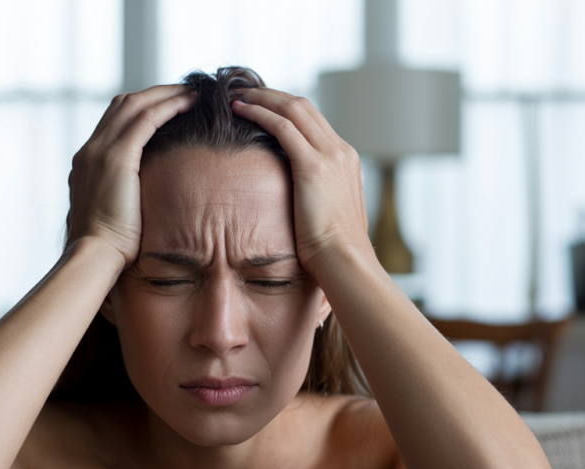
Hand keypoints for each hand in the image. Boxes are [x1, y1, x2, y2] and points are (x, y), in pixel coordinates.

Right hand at [66, 85, 196, 265]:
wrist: (94, 256)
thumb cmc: (108, 248)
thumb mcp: (112, 215)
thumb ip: (122, 200)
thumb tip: (143, 204)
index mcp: (87, 163)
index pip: (114, 122)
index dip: (141, 110)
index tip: (167, 108)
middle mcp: (89, 151)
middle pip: (123, 105)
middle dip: (154, 94)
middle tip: (183, 92)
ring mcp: (100, 152)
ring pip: (134, 105)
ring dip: (165, 94)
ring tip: (191, 92)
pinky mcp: (116, 158)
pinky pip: (146, 119)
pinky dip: (168, 106)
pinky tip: (189, 103)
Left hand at [230, 88, 371, 273]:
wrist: (346, 261)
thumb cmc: (334, 250)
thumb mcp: (330, 215)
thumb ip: (320, 198)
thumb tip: (301, 204)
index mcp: (346, 160)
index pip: (314, 121)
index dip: (286, 109)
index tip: (263, 106)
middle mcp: (341, 151)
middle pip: (303, 107)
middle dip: (272, 95)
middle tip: (245, 91)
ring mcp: (330, 155)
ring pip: (293, 109)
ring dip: (263, 98)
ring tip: (238, 95)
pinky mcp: (314, 166)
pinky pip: (282, 126)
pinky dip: (260, 113)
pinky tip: (239, 110)